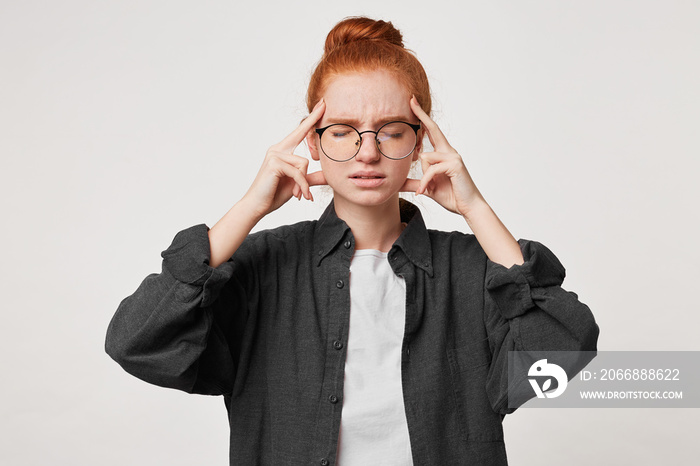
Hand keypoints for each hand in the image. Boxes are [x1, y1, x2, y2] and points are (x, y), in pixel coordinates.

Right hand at [242, 99, 327, 219]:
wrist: (257, 206)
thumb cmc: (274, 194)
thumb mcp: (298, 184)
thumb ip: (312, 178)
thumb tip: (328, 176)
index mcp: (282, 151)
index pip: (300, 132)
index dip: (311, 118)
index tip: (322, 104)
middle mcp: (277, 149)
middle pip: (302, 135)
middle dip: (313, 119)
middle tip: (325, 102)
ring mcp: (274, 154)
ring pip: (304, 163)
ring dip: (304, 183)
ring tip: (299, 194)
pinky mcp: (274, 163)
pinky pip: (298, 173)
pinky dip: (301, 186)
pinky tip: (299, 195)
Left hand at [401, 96, 484, 216]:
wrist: (468, 207)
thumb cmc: (451, 195)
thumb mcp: (427, 188)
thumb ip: (413, 183)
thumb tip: (397, 183)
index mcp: (443, 153)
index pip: (431, 132)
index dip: (422, 118)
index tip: (413, 104)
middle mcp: (449, 151)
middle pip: (433, 129)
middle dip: (421, 115)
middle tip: (410, 99)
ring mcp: (453, 156)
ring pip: (425, 158)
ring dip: (423, 177)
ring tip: (427, 189)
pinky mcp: (454, 164)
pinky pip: (430, 169)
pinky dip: (425, 182)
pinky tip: (424, 191)